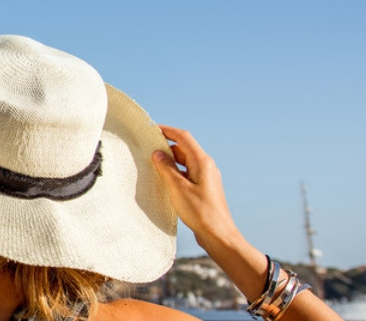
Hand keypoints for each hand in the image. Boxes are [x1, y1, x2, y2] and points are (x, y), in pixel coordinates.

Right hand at [150, 125, 243, 249]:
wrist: (218, 234)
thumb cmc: (201, 212)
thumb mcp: (179, 188)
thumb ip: (167, 169)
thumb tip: (157, 153)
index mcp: (202, 162)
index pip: (183, 138)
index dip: (167, 131)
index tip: (151, 129)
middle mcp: (206, 166)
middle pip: (184, 149)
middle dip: (166, 146)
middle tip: (147, 147)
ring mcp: (205, 177)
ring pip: (185, 162)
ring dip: (169, 161)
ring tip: (152, 164)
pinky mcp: (203, 188)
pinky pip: (186, 173)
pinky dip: (174, 172)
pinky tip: (164, 180)